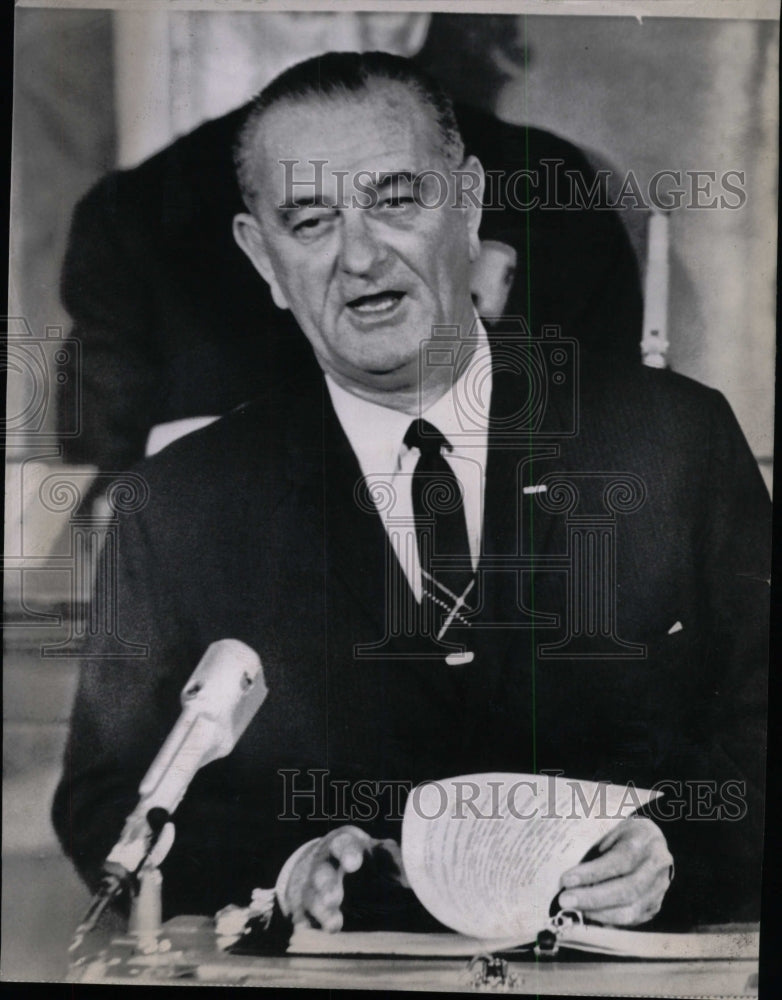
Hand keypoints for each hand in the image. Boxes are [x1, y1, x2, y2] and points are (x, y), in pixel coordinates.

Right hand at [280, 826, 407, 931]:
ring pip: (312, 897)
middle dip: (326, 884)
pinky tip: (313, 931)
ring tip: (334, 925)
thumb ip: (394, 859)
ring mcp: (312, 888)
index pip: (343, 844)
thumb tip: (413, 875)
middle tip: (333, 898)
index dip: (348, 853)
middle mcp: (323, 865)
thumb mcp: (377, 852)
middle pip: (322, 872)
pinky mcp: (307, 910)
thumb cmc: (362, 857)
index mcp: (343, 844)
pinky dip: (309, 924)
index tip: (354, 863)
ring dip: (322, 910)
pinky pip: (304, 918)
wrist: (327, 865)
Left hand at [558, 818, 673, 925]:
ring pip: (631, 911)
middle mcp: (656, 866)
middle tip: (565, 900)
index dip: (592, 873)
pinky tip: (589, 915)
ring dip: (598, 913)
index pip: (620, 860)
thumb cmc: (623, 834)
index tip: (566, 880)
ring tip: (574, 909)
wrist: (652, 841)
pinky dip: (608, 920)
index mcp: (645, 839)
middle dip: (592, 899)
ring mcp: (659, 889)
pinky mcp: (654, 906)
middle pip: (627, 890)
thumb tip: (568, 876)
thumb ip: (595, 850)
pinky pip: (631, 920)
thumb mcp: (610, 830)